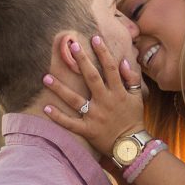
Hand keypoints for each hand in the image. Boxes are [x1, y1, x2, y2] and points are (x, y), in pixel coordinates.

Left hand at [41, 34, 144, 155]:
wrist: (131, 146)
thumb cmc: (133, 119)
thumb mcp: (138, 98)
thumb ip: (131, 79)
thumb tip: (123, 62)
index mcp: (118, 93)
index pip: (110, 68)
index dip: (103, 52)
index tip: (94, 38)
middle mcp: (105, 102)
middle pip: (92, 78)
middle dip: (82, 61)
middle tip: (71, 45)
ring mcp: (95, 116)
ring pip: (75, 100)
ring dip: (60, 89)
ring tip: (46, 77)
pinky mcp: (88, 130)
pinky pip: (71, 123)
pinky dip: (58, 117)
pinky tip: (46, 107)